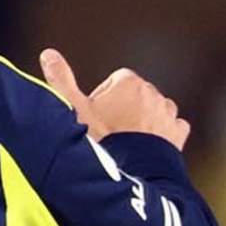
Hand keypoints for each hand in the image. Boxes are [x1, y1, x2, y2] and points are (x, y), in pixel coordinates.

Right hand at [42, 45, 187, 149]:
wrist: (127, 171)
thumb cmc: (99, 140)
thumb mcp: (73, 109)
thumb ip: (60, 80)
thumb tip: (48, 54)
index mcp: (129, 83)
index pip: (116, 80)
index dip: (104, 98)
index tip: (96, 115)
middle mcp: (153, 93)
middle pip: (136, 95)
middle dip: (125, 109)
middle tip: (108, 132)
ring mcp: (167, 114)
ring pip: (155, 110)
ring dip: (145, 120)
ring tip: (127, 141)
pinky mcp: (177, 133)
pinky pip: (172, 127)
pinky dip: (163, 134)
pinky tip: (148, 146)